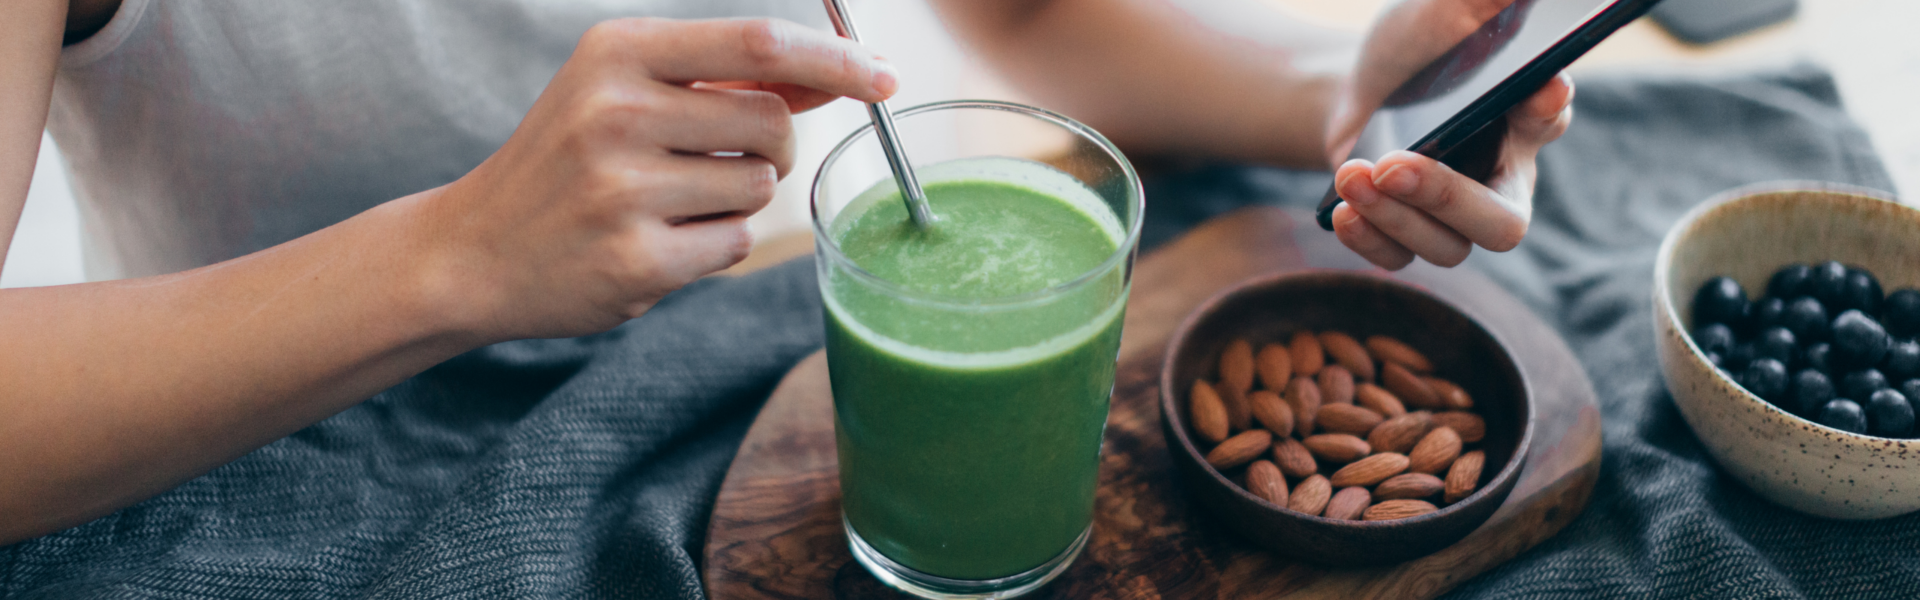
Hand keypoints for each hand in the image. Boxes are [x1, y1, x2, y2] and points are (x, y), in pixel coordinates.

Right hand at [421, 18, 895, 340]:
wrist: (474, 249)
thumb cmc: (569, 161)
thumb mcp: (628, 93)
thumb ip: (731, 80)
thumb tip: (841, 70)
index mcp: (618, 52)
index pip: (759, 43)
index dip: (834, 59)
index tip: (885, 75)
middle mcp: (616, 112)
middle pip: (772, 122)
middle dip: (774, 145)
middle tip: (720, 160)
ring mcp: (622, 190)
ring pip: (758, 187)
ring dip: (736, 200)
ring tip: (666, 202)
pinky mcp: (635, 260)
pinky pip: (735, 246)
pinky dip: (714, 246)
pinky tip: (654, 242)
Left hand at [1322, 0, 1573, 269]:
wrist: (1357, 91)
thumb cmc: (1417, 49)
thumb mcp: (1440, 13)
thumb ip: (1477, 5)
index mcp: (1525, 121)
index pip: (1550, 117)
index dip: (1546, 109)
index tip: (1540, 89)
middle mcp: (1501, 180)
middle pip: (1502, 222)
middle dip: (1445, 197)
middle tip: (1393, 165)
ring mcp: (1456, 219)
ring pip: (1447, 248)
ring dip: (1393, 215)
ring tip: (1351, 175)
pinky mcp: (1408, 236)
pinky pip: (1398, 260)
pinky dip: (1369, 241)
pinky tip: (1342, 214)